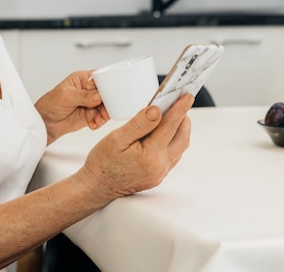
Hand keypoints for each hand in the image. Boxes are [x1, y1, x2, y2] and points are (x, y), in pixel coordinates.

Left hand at [35, 70, 109, 143]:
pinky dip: (99, 122)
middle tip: (104, 110)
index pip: (100, 79)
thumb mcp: (66, 96)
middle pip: (106, 93)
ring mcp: (90, 103)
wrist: (45, 123)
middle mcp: (88, 90)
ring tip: (99, 119)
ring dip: (105, 114)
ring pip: (106, 106)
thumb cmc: (50, 104)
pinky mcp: (90, 115)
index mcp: (83, 79)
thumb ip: (83, 96)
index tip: (107, 94)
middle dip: (108, 102)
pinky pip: (101, 118)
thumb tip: (98, 95)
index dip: (106, 85)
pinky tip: (93, 124)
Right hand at [75, 93, 193, 201]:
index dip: (180, 108)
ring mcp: (160, 173)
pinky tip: (165, 133)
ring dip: (180, 130)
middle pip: (182, 138)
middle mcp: (159, 166)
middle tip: (181, 103)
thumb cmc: (103, 162)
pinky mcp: (158, 176)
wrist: (97, 187)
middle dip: (184, 119)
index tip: (187, 96)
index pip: (170, 126)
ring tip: (174, 115)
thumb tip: (157, 110)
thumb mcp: (117, 139)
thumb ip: (139, 124)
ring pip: (180, 148)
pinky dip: (173, 141)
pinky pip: (173, 156)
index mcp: (150, 155)